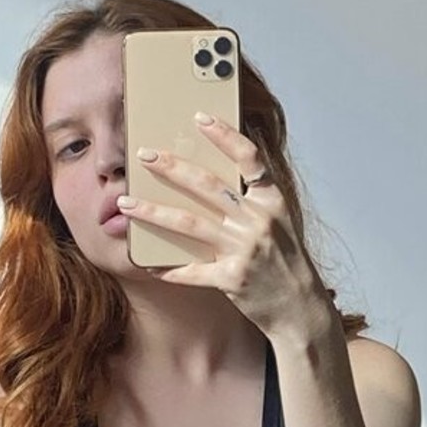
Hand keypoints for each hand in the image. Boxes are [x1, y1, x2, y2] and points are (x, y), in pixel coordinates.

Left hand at [118, 113, 329, 338]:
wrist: (300, 308)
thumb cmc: (285, 262)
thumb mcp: (278, 223)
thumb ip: (250, 200)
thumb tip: (206, 177)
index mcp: (272, 202)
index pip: (249, 158)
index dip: (225, 135)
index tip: (199, 117)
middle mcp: (258, 222)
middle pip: (208, 186)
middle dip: (171, 167)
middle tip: (144, 155)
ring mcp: (245, 251)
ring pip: (189, 224)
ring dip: (153, 211)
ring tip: (126, 202)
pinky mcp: (232, 279)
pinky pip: (191, 271)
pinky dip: (168, 268)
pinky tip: (147, 262)